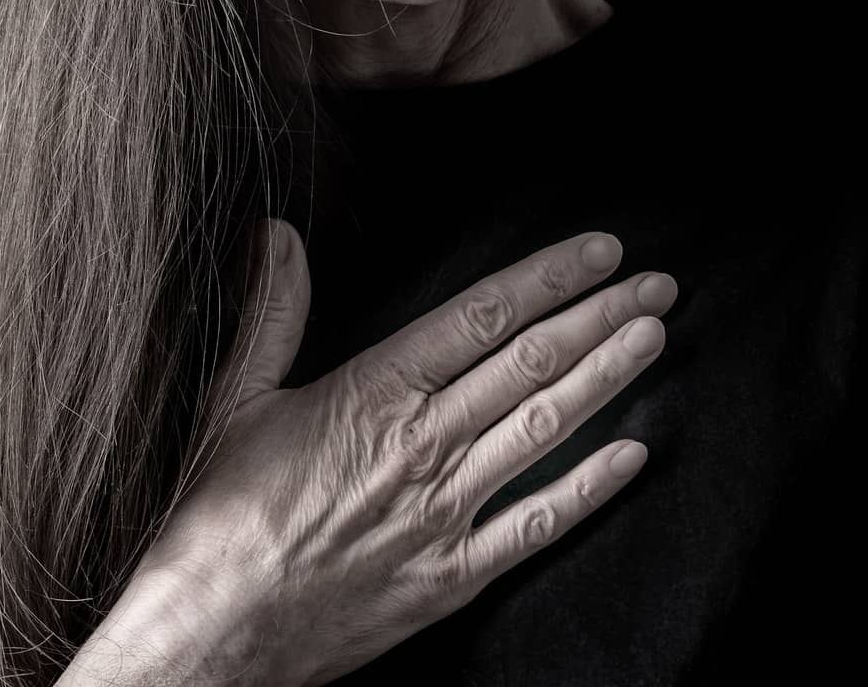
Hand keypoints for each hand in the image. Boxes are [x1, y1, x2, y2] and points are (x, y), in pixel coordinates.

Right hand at [66, 223, 676, 685]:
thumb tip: (279, 232)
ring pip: (544, 429)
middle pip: (531, 363)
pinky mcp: (452, 577)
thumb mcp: (235, 398)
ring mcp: (443, 513)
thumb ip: (273, 310)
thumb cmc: (216, 516)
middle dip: (600, 315)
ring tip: (654, 337)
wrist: (210, 635)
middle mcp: (421, 445)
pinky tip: (633, 454)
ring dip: (608, 378)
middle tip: (657, 283)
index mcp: (372, 391)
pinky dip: (589, 487)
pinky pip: (535, 524)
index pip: (483, 315)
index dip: (548, 277)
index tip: (599, 249)